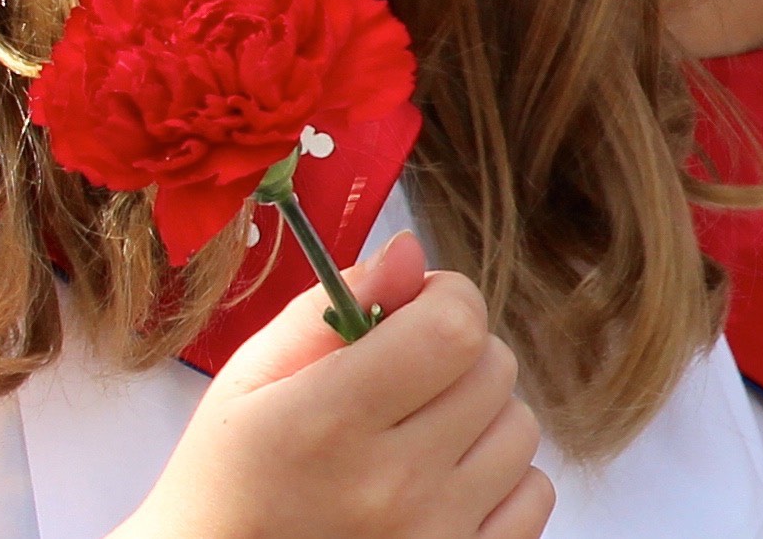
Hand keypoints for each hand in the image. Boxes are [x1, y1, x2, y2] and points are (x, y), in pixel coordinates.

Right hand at [116, 233, 552, 538]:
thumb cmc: (228, 480)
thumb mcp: (250, 381)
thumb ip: (330, 307)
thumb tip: (412, 251)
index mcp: (329, 423)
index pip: (454, 326)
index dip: (445, 298)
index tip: (413, 309)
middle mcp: (390, 487)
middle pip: (494, 368)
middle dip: (457, 353)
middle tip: (404, 380)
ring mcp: (433, 536)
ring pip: (521, 428)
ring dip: (481, 417)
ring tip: (419, 436)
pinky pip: (534, 496)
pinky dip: (502, 480)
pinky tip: (445, 483)